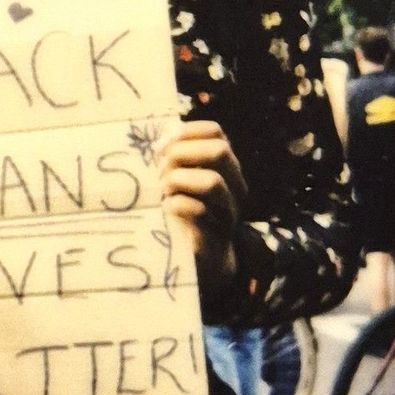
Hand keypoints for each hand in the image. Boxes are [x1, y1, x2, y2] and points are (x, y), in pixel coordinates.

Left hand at [160, 120, 247, 304]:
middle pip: (220, 151)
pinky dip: (176, 205)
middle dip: (182, 155)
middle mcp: (233, 187)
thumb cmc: (185, 214)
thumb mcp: (179, 181)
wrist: (201, 262)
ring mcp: (228, 213)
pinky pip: (198, 212)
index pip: (216, 132)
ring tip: (163, 191)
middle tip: (160, 171)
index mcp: (226, 168)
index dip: (186, 132)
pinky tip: (166, 209)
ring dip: (179, 180)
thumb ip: (175, 157)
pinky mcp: (215, 237)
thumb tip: (163, 135)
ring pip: (213, 182)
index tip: (160, 147)